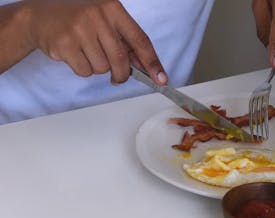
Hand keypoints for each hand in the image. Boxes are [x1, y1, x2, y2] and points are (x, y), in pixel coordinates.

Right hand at [25, 0, 166, 84]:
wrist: (39, 16)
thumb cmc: (79, 20)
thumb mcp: (105, 22)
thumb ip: (126, 41)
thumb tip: (146, 67)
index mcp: (113, 9)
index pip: (140, 40)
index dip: (152, 62)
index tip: (161, 79)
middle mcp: (97, 17)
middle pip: (121, 60)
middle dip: (122, 74)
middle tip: (118, 77)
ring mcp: (80, 30)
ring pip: (102, 68)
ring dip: (98, 68)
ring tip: (87, 52)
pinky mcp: (64, 44)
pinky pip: (85, 71)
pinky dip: (83, 69)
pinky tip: (75, 54)